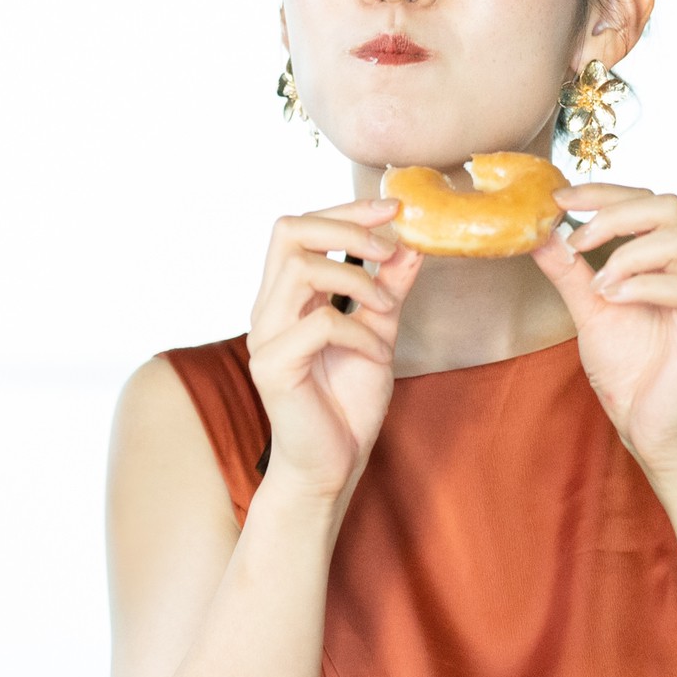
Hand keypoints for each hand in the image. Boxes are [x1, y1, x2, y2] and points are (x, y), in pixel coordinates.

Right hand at [246, 199, 417, 504]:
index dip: (345, 209)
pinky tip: (377, 355)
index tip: (392, 208)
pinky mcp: (274, 368)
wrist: (331, 468)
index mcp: (286, 298)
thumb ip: (389, 291)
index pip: (299, 227)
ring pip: (301, 269)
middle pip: (288, 230)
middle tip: (387, 248)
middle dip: (345, 226)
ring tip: (386, 309)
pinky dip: (361, 333)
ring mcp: (266, 338)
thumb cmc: (346, 406)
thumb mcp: (378, 334)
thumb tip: (411, 244)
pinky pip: (321, 325)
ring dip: (357, 279)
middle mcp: (268, 310)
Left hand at [533, 182, 676, 476]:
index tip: (560, 198)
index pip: (646, 201)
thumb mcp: (589, 310)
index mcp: (667, 261)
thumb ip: (568, 271)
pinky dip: (642, 285)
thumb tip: (538, 233)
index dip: (604, 191)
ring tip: (598, 286)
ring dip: (627, 253)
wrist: (650, 427)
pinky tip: (614, 299)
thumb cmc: (629, 368)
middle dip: (616, 212)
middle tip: (576, 239)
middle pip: (669, 206)